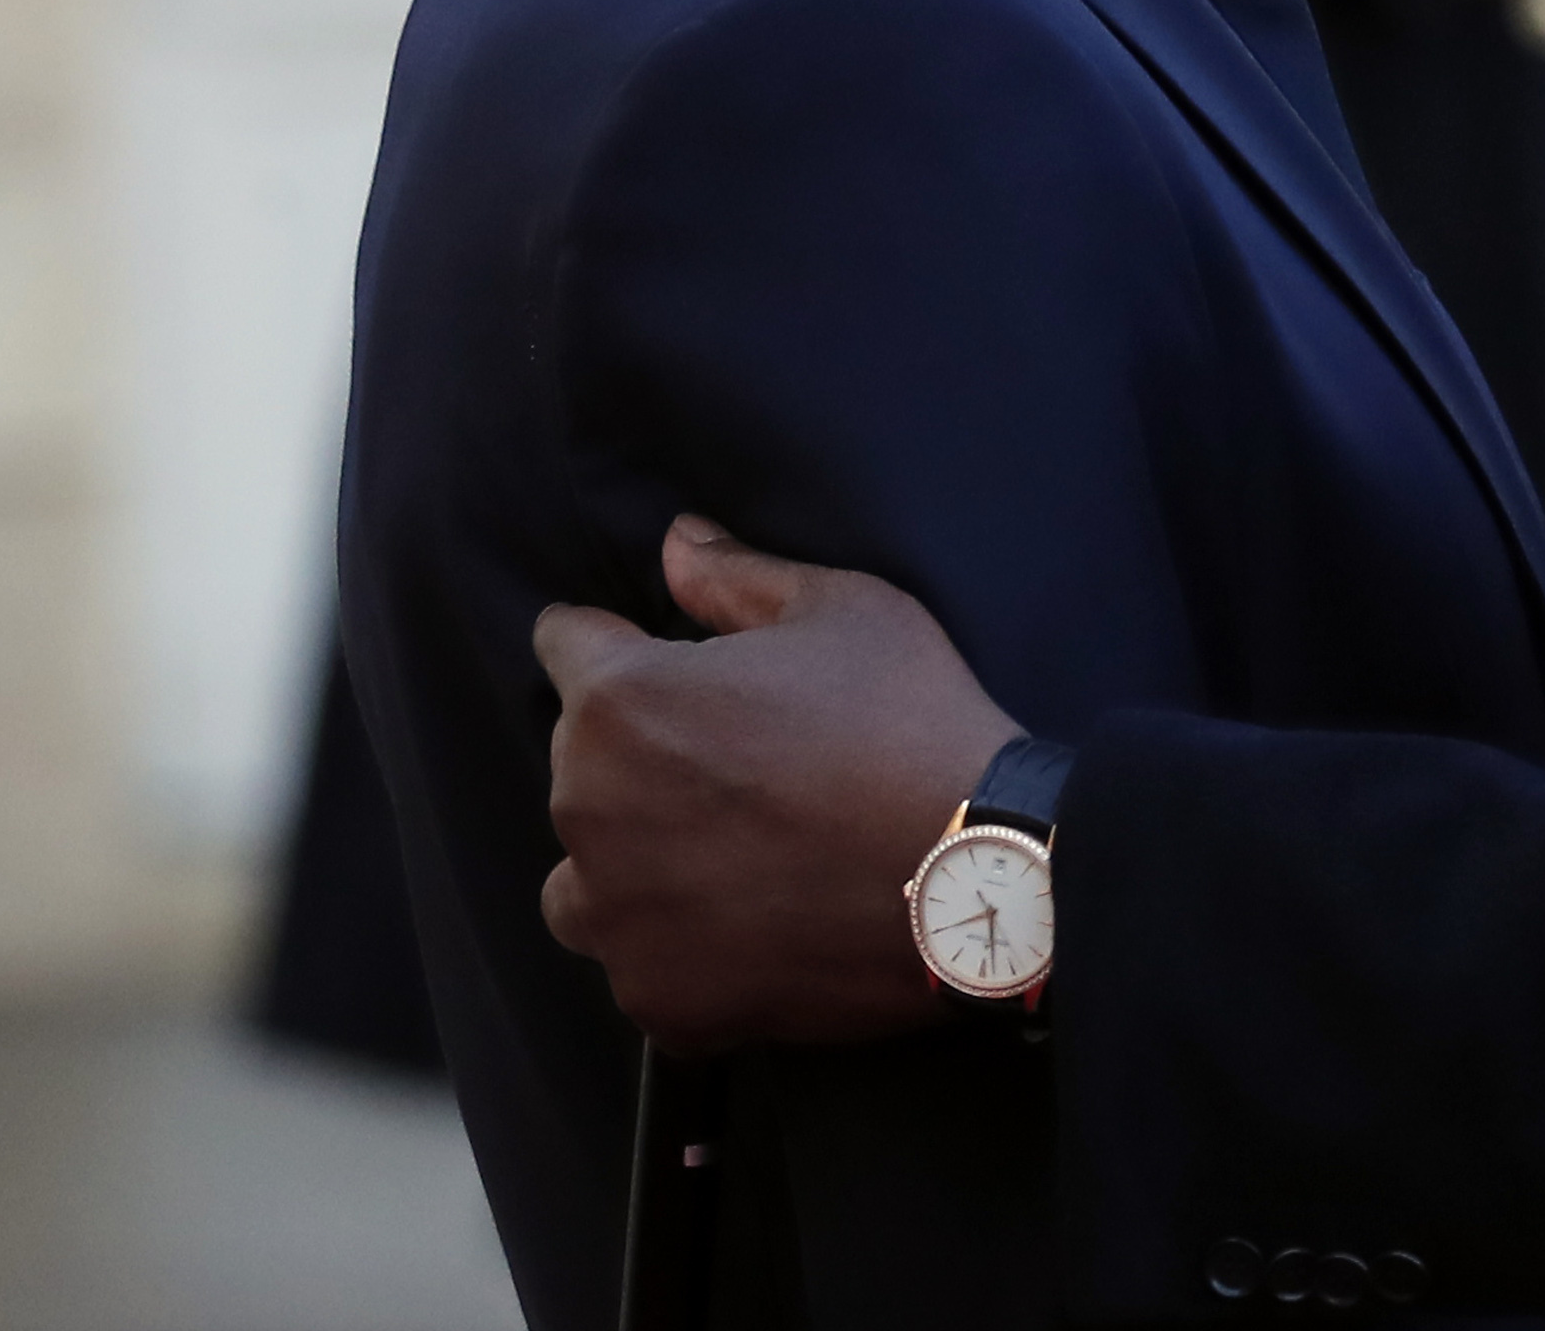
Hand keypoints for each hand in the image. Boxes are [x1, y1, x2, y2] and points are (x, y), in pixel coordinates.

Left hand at [535, 517, 1011, 1052]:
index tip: (674, 669)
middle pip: (578, 766)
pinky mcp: (658, 1000)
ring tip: (730, 859)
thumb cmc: (911, 726)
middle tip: (741, 768)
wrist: (979, 877)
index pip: (565, 646)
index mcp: (619, 702)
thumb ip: (736, 577)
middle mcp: (589, 810)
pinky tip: (760, 924)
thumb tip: (675, 543)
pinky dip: (682, 949)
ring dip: (633, 864)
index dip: (622, 645)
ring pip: (584, 881)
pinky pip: (640, 964)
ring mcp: (618, 917)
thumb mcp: (843, 611)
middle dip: (638, 757)